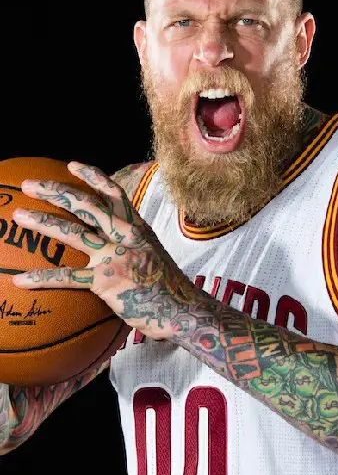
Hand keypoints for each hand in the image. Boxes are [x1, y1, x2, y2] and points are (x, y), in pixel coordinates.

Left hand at [9, 161, 207, 340]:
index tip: (71, 165)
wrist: (181, 309)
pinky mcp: (105, 280)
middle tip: (29, 185)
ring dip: (43, 222)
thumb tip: (113, 246)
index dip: (92, 177)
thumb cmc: (167, 288)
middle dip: (56, 191)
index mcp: (137, 228)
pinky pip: (67, 276)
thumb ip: (133, 246)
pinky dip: (42, 278)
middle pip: (86, 205)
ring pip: (73, 232)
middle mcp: (126, 236)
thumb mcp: (153, 256)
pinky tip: (19, 280)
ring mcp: (115, 256)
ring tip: (19, 217)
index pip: (114, 194)